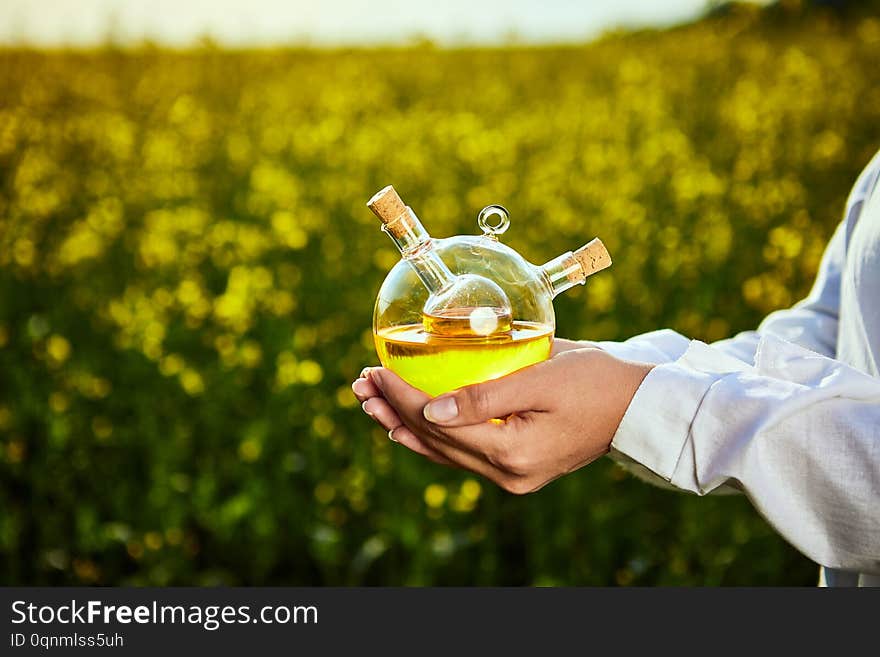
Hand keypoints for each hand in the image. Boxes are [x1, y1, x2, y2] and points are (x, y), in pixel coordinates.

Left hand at [351, 346, 651, 493]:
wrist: (635, 406)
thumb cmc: (595, 380)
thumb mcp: (542, 377)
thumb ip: (485, 396)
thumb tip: (431, 409)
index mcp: (514, 453)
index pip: (440, 422)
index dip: (402, 395)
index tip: (376, 369)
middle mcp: (508, 474)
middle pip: (434, 440)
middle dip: (394, 409)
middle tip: (361, 384)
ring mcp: (511, 476)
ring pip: (442, 452)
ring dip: (403, 426)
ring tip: (370, 403)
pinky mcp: (515, 468)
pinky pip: (460, 455)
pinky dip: (431, 438)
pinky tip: (406, 426)